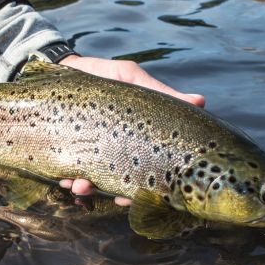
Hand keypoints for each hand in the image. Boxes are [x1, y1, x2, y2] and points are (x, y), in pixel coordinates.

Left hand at [56, 54, 204, 205]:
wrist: (63, 66)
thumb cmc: (103, 74)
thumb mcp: (131, 78)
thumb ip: (159, 92)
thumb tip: (200, 101)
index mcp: (135, 137)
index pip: (149, 167)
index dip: (151, 185)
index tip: (148, 193)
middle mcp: (114, 149)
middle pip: (121, 182)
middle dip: (119, 194)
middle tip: (118, 199)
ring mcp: (89, 152)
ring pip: (92, 181)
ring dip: (88, 189)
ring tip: (81, 186)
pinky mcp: (66, 151)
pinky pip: (67, 172)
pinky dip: (66, 179)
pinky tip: (64, 179)